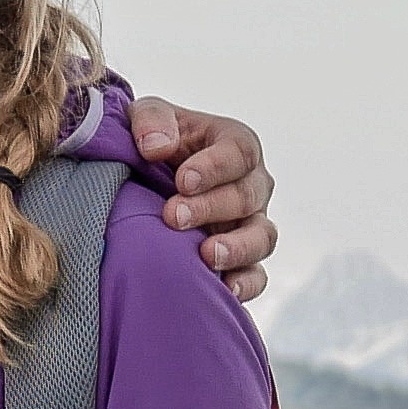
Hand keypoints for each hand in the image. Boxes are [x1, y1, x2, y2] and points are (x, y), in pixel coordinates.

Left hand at [126, 96, 276, 302]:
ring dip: (236, 247)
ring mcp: (251, 225)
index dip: (214, 167)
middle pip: (246, 196)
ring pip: (261, 237)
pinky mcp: (244, 261)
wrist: (146, 184)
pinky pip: (257, 276)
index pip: (239, 152)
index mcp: (235, 146)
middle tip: (173, 216)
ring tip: (206, 255)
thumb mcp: (148, 117)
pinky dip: (246, 285)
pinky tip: (225, 291)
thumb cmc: (154, 144)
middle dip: (210, 207)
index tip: (183, 180)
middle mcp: (252, 186)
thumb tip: (155, 147)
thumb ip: (151, 120)